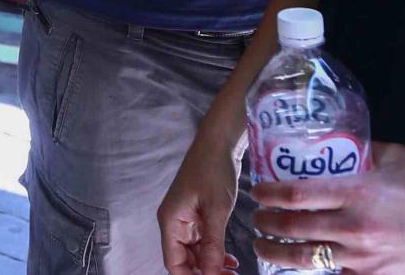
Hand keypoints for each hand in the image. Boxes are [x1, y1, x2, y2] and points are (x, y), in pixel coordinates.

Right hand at [159, 136, 244, 274]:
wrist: (219, 143)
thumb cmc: (213, 171)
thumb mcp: (216, 209)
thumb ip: (212, 245)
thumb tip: (211, 274)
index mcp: (171, 221)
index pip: (174, 262)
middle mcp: (174, 222)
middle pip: (184, 260)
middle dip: (204, 273)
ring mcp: (185, 218)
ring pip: (194, 253)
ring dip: (211, 264)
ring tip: (234, 272)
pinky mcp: (197, 214)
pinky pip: (202, 242)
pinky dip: (215, 252)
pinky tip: (230, 259)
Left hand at [251, 143, 404, 274]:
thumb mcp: (392, 155)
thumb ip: (358, 152)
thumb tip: (331, 146)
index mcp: (357, 192)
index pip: (296, 195)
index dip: (268, 194)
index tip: (256, 191)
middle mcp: (355, 227)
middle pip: (294, 229)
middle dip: (266, 225)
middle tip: (255, 220)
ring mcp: (365, 258)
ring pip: (307, 259)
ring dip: (278, 254)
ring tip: (264, 247)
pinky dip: (315, 271)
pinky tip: (303, 266)